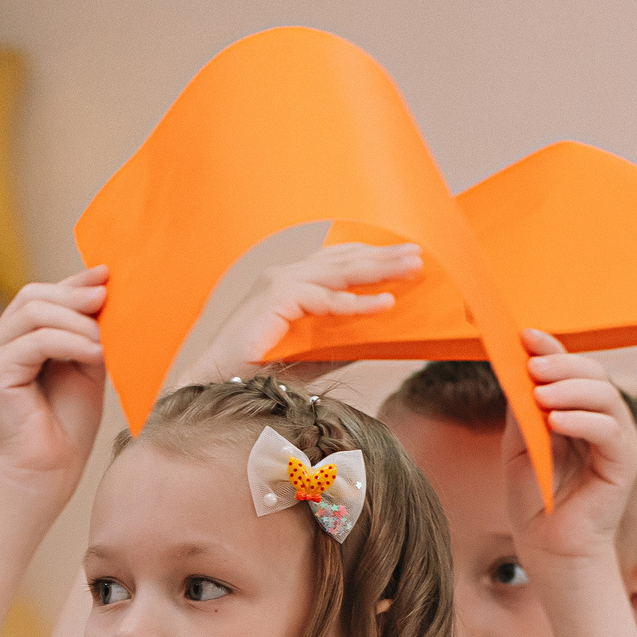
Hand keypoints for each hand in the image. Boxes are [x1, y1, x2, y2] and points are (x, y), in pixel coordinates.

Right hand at [0, 268, 107, 505]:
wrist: (48, 472)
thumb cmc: (67, 428)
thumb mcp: (87, 367)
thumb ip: (90, 333)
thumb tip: (104, 295)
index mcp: (19, 338)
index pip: (43, 295)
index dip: (74, 281)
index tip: (107, 275)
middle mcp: (0, 343)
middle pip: (34, 296)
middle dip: (74, 294)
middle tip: (107, 300)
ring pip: (34, 312)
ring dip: (76, 321)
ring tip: (105, 341)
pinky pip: (36, 341)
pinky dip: (70, 342)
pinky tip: (95, 353)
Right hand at [177, 241, 418, 383]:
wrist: (217, 382)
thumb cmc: (259, 370)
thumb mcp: (312, 352)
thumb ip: (342, 339)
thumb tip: (380, 335)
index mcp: (292, 282)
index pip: (338, 261)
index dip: (372, 256)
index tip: (404, 257)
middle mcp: (285, 275)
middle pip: (344, 260)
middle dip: (384, 257)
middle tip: (418, 254)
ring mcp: (280, 283)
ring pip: (339, 272)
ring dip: (379, 270)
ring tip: (411, 270)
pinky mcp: (276, 299)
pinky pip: (326, 299)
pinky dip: (357, 303)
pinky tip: (385, 303)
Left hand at [503, 330, 636, 565]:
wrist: (548, 546)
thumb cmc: (534, 498)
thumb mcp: (520, 446)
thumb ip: (523, 411)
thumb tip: (517, 370)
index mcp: (577, 411)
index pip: (570, 370)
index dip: (551, 349)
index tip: (525, 337)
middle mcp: (602, 419)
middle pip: (594, 374)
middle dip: (562, 365)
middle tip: (532, 367)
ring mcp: (617, 439)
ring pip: (605, 396)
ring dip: (571, 389)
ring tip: (540, 395)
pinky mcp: (624, 463)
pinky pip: (610, 431)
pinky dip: (583, 420)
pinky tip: (556, 422)